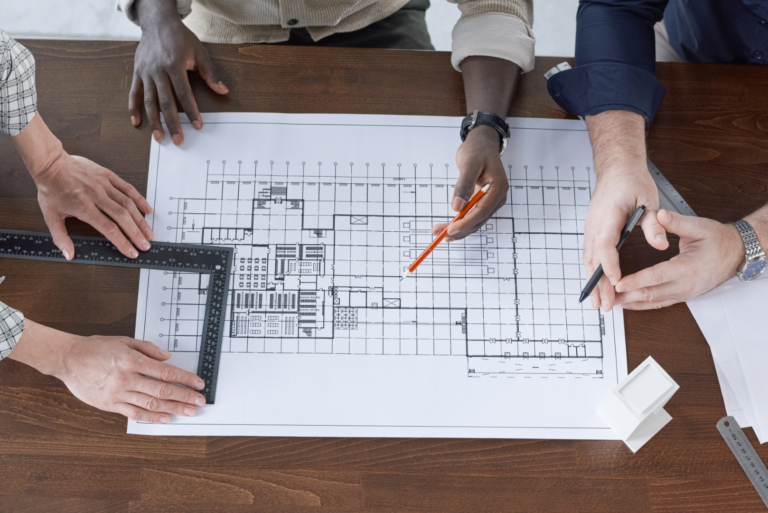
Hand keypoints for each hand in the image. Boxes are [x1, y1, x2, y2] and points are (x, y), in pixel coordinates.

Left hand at [33, 152, 153, 259]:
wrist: (51, 164)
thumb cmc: (51, 189)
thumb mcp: (51, 216)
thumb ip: (60, 238)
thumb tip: (68, 255)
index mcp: (83, 207)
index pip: (109, 228)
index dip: (123, 242)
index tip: (132, 252)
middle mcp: (96, 195)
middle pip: (122, 217)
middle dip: (136, 233)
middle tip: (145, 245)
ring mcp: (104, 184)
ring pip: (128, 204)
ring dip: (140, 220)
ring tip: (149, 232)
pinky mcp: (108, 176)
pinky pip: (128, 188)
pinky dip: (139, 199)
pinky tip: (147, 210)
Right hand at [60, 334, 205, 422]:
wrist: (68, 359)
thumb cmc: (95, 348)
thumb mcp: (124, 340)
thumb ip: (148, 348)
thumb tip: (168, 357)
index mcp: (133, 361)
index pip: (166, 372)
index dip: (186, 379)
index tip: (198, 383)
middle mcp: (127, 378)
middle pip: (163, 390)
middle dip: (185, 397)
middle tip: (199, 401)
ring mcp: (118, 393)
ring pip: (151, 403)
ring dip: (173, 409)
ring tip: (188, 412)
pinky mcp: (110, 404)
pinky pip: (134, 413)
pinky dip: (151, 416)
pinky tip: (164, 418)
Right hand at [130, 5, 227, 144]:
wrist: (158, 22)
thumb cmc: (181, 38)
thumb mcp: (199, 52)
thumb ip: (210, 73)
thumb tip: (223, 90)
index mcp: (174, 65)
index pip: (184, 93)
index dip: (191, 111)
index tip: (197, 125)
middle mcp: (158, 70)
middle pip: (165, 102)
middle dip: (172, 123)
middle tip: (178, 140)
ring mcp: (145, 72)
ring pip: (149, 101)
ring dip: (153, 121)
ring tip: (159, 137)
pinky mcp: (137, 72)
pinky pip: (134, 93)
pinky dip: (133, 108)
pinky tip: (137, 123)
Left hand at [431, 125, 508, 240]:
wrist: (482, 144)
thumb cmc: (477, 150)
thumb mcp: (469, 164)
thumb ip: (464, 185)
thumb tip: (457, 207)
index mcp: (498, 188)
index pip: (482, 211)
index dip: (466, 222)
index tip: (450, 229)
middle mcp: (498, 197)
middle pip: (478, 220)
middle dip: (459, 229)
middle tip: (439, 233)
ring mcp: (492, 201)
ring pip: (475, 221)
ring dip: (459, 229)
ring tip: (439, 233)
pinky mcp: (484, 201)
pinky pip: (473, 216)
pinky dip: (462, 223)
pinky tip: (449, 229)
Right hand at [583, 163, 667, 310]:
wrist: (617, 168)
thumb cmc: (631, 181)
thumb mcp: (648, 199)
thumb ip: (653, 224)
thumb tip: (661, 244)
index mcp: (607, 218)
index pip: (606, 247)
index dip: (610, 267)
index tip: (616, 284)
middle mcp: (594, 226)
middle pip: (593, 260)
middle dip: (598, 284)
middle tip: (604, 306)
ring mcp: (590, 228)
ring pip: (588, 259)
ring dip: (592, 281)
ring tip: (597, 302)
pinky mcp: (592, 230)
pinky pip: (589, 254)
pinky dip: (592, 270)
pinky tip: (596, 283)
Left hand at [615, 210, 743, 308]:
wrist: (736, 253)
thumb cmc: (719, 240)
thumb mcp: (699, 227)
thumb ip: (677, 222)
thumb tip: (659, 214)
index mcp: (688, 267)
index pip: (657, 276)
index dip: (636, 281)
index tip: (618, 283)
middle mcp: (686, 284)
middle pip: (652, 293)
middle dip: (627, 296)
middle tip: (607, 296)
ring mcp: (685, 293)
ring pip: (654, 302)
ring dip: (632, 303)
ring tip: (612, 302)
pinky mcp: (684, 295)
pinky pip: (660, 303)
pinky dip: (643, 305)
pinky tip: (628, 304)